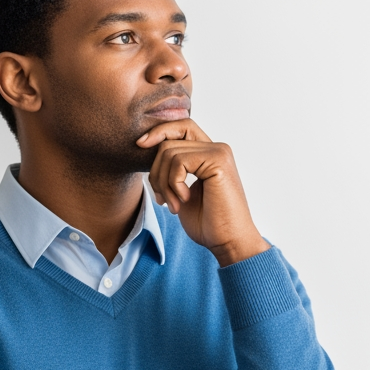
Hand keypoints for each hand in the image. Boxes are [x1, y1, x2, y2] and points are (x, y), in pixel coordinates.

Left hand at [137, 120, 269, 266]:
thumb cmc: (208, 224)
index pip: (180, 127)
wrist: (229, 242)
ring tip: (173, 205)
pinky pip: (179, 161)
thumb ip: (172, 171)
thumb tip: (147, 149)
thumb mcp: (182, 193)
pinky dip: (173, 184)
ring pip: (169, 152)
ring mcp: (219, 152)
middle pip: (168, 142)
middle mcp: (217, 148)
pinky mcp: (218, 160)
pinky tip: (184, 200)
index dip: (158, 131)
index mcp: (210, 154)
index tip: (140, 146)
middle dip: (156, 171)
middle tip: (162, 200)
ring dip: (163, 183)